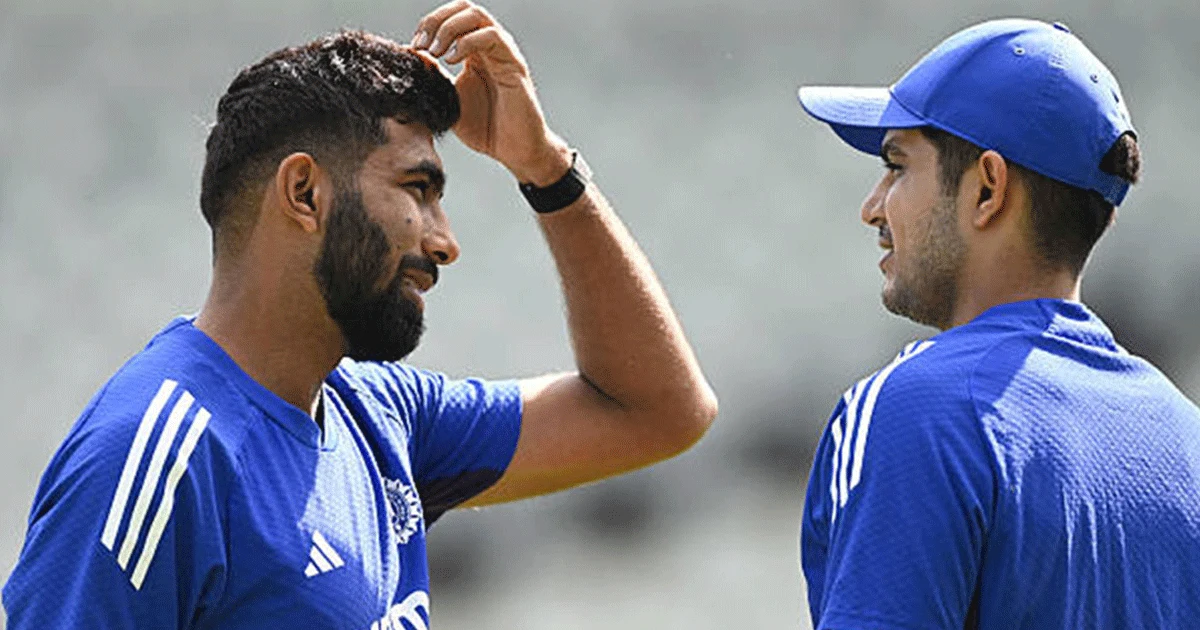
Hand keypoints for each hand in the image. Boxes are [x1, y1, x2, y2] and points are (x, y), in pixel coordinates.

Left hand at [411, 1, 570, 185]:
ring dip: (449, 28)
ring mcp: (503, 53)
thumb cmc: (487, 128)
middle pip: (464, 7)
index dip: (429, 25)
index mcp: (474, 51)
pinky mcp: (514, 65)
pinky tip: (453, 61)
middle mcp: (490, 47)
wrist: (514, 151)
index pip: (451, 17)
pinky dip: (468, 42)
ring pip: (477, 15)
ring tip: (436, 51)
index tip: (414, 48)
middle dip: (437, 20)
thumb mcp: (449, 99)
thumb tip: (412, 56)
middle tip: (422, 44)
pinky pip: (492, 37)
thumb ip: (434, 76)